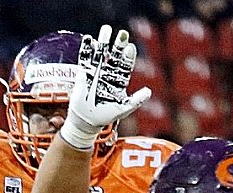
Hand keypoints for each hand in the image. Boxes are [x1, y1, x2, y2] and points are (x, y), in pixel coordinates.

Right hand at [61, 24, 151, 150]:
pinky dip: (87, 49)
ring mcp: (95, 73)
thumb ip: (136, 100)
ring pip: (100, 54)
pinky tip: (89, 39)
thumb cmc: (105, 116)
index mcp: (118, 81)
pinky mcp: (83, 74)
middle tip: (122, 34)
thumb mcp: (123, 109)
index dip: (128, 57)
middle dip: (118, 45)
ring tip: (106, 29)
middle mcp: (108, 74)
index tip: (130, 48)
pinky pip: (85, 59)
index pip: (125, 66)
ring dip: (103, 42)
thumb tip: (149, 91)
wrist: (86, 122)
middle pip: (114, 56)